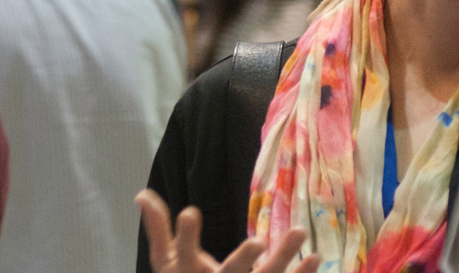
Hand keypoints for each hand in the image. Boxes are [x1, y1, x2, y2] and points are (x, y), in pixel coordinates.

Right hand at [136, 190, 317, 272]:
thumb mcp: (168, 262)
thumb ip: (159, 230)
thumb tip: (142, 194)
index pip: (184, 254)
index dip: (186, 236)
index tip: (190, 211)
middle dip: (243, 259)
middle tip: (256, 242)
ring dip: (283, 257)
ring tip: (299, 231)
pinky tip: (316, 256)